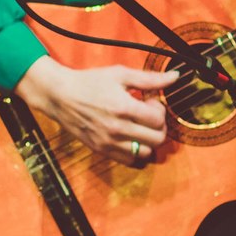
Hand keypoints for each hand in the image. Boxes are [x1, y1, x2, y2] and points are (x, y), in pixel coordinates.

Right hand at [13, 55, 178, 166]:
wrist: (60, 96)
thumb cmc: (89, 82)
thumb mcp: (120, 74)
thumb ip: (150, 78)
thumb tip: (174, 77)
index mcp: (123, 107)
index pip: (158, 120)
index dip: (160, 109)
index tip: (150, 101)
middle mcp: (117, 128)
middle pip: (157, 139)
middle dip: (159, 126)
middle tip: (148, 115)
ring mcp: (109, 142)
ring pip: (146, 153)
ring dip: (149, 141)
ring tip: (140, 127)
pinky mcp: (102, 150)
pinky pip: (129, 161)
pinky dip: (136, 152)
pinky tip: (130, 137)